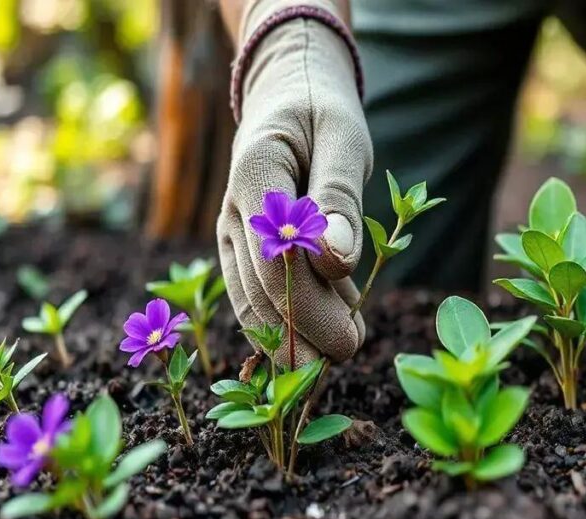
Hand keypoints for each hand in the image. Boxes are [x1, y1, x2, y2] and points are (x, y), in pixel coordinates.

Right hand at [217, 0, 370, 365]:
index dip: (308, 304)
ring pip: (253, 301)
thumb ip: (339, 199)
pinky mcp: (242, 252)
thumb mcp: (344, 140)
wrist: (288, 96)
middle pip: (262, 288)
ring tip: (345, 350)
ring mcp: (232, 235)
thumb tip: (336, 261)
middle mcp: (232, 212)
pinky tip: (329, 333)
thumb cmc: (321, 114)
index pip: (273, 257)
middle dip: (307, 331)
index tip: (351, 334)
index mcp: (254, 174)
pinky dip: (289, 322)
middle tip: (353, 354)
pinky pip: (256, 297)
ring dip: (296, 336)